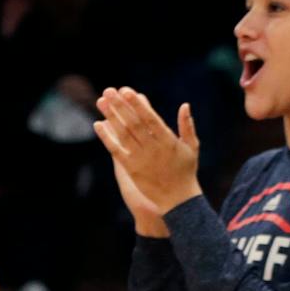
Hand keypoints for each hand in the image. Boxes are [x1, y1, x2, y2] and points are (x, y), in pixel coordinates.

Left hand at [94, 88, 201, 221]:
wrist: (178, 200)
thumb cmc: (185, 171)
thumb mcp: (191, 147)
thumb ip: (187, 126)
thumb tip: (185, 105)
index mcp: (168, 140)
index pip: (150, 118)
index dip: (137, 104)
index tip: (127, 90)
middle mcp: (153, 148)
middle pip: (133, 123)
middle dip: (120, 106)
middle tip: (109, 90)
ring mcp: (140, 159)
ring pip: (123, 134)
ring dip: (111, 117)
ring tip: (101, 101)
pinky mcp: (131, 169)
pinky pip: (116, 151)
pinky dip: (107, 138)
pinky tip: (98, 124)